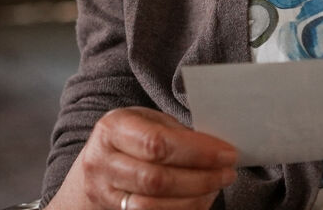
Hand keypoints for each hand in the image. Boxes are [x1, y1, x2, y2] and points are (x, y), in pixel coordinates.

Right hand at [49, 107, 237, 209]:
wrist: (94, 170)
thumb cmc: (129, 139)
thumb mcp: (145, 121)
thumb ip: (174, 132)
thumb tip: (216, 148)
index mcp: (112, 130)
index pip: (156, 143)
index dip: (197, 151)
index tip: (227, 153)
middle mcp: (102, 164)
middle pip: (156, 179)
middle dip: (201, 178)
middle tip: (228, 172)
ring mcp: (105, 195)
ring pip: (153, 206)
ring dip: (194, 200)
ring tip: (217, 186)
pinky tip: (200, 201)